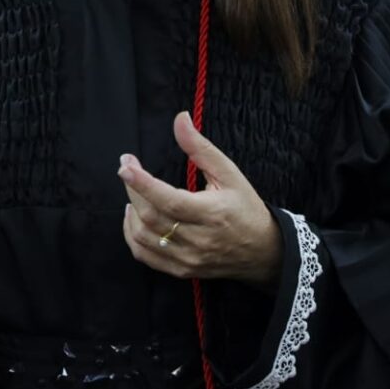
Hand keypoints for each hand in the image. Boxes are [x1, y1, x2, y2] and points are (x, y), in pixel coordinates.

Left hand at [118, 112, 281, 285]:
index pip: (169, 200)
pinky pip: (145, 255)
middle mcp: (198, 240)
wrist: (263, 251)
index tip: (126, 164)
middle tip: (127, 169)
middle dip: (132, 189)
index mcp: (211, 213)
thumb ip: (200, 147)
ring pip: (143, 237)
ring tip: (133, 192)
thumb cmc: (245, 207)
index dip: (142, 183)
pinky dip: (132, 235)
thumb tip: (180, 119)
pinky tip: (135, 217)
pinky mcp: (182, 269)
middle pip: (151, 216)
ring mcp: (188, 258)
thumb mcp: (229, 173)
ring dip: (130, 212)